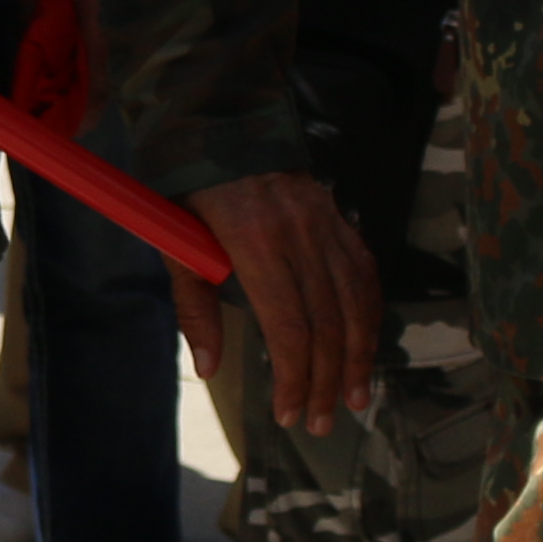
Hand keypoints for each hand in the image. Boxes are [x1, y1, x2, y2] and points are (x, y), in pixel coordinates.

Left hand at [171, 168, 383, 438]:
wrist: (220, 119)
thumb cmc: (187, 186)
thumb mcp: (174, 241)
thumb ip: (194, 305)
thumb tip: (208, 368)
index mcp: (254, 241)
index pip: (289, 325)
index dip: (295, 376)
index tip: (289, 413)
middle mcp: (299, 234)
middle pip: (327, 322)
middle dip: (325, 379)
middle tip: (319, 422)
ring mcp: (325, 223)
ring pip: (355, 301)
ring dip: (357, 356)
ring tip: (352, 399)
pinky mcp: (337, 217)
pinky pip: (364, 272)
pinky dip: (368, 312)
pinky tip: (365, 344)